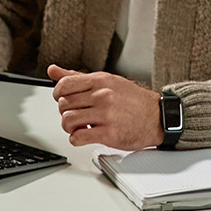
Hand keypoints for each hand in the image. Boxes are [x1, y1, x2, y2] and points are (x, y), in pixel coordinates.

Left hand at [48, 65, 162, 149]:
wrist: (157, 117)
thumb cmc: (133, 100)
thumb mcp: (107, 81)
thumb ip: (77, 77)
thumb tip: (53, 71)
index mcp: (100, 81)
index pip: (64, 84)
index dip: (58, 94)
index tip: (62, 99)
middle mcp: (102, 96)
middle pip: (64, 104)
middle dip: (65, 112)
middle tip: (76, 115)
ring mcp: (105, 114)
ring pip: (68, 121)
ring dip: (69, 127)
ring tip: (79, 127)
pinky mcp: (108, 133)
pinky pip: (78, 138)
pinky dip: (75, 139)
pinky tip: (83, 136)